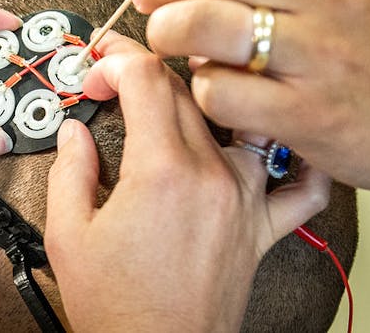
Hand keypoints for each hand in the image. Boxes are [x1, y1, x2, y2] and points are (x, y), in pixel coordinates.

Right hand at [44, 33, 328, 331]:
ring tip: (182, 98)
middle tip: (117, 82)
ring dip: (209, 100)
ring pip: (238, 121)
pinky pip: (302, 189)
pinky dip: (299, 162)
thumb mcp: (68, 234)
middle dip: (145, 73)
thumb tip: (75, 133)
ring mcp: (243, 201)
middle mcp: (211, 177)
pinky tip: (282, 146)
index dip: (116, 63)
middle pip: (188, 91)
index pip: (147, 79)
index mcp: (161, 173)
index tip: (98, 74)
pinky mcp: (262, 229)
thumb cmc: (117, 307)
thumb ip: (70, 169)